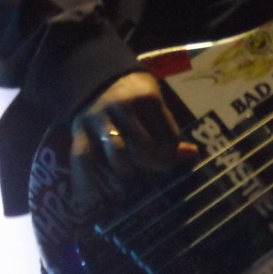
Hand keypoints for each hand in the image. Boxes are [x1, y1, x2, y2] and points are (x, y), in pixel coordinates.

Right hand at [69, 71, 197, 210]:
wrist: (97, 79)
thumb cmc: (134, 97)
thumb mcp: (153, 104)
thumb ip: (168, 130)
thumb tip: (193, 154)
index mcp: (147, 98)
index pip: (168, 135)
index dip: (172, 153)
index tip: (168, 159)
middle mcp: (122, 106)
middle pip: (144, 146)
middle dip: (153, 165)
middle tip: (153, 173)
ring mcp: (100, 118)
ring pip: (117, 152)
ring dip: (126, 173)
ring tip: (130, 186)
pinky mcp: (79, 129)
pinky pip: (82, 157)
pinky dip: (88, 178)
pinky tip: (96, 195)